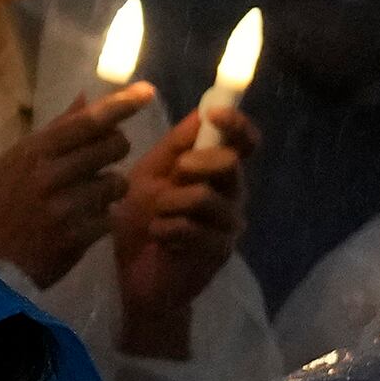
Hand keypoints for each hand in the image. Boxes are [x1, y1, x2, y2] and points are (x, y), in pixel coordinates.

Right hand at [0, 85, 147, 286]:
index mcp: (34, 152)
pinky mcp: (78, 236)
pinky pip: (112, 216)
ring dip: (111, 189)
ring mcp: (66, 207)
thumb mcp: (15, 162)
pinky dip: (103, 218)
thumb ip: (55, 132)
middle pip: (113, 146)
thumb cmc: (2, 205)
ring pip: (118, 182)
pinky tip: (84, 223)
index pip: (87, 122)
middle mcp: (51, 175)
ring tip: (89, 197)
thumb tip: (86, 99)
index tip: (147, 92)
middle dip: (116, 149)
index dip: (121, 105)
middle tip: (102, 159)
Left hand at [110, 100, 249, 360]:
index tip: (214, 115)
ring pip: (206, 197)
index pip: (243, 140)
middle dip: (196, 163)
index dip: (235, 123)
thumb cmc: (142, 222)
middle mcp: (231, 194)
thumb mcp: (148, 176)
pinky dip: (165, 230)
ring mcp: (229, 224)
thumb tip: (186, 104)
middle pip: (230, 163)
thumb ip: (170, 146)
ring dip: (169, 204)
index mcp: (214, 170)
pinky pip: (192, 229)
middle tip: (175, 173)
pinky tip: (161, 240)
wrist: (136, 276)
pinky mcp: (218, 252)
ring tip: (156, 218)